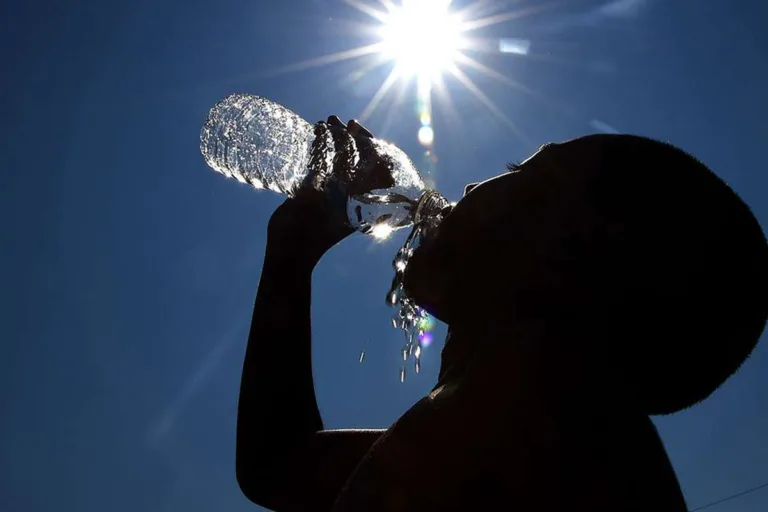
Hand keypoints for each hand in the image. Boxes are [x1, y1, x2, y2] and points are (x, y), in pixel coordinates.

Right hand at [266, 116, 376, 263]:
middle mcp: (349, 192)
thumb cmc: (318, 232)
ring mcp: (331, 190)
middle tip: (336, 119)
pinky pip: (319, 164)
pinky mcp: (313, 190)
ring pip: (336, 158)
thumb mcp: (343, 207)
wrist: (290, 249)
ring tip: (323, 121)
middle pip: (354, 157)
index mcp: (362, 198)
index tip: (355, 126)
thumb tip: (389, 170)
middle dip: (346, 136)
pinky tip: (313, 133)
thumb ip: (358, 187)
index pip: (372, 165)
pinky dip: (318, 148)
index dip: (366, 142)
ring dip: (332, 139)